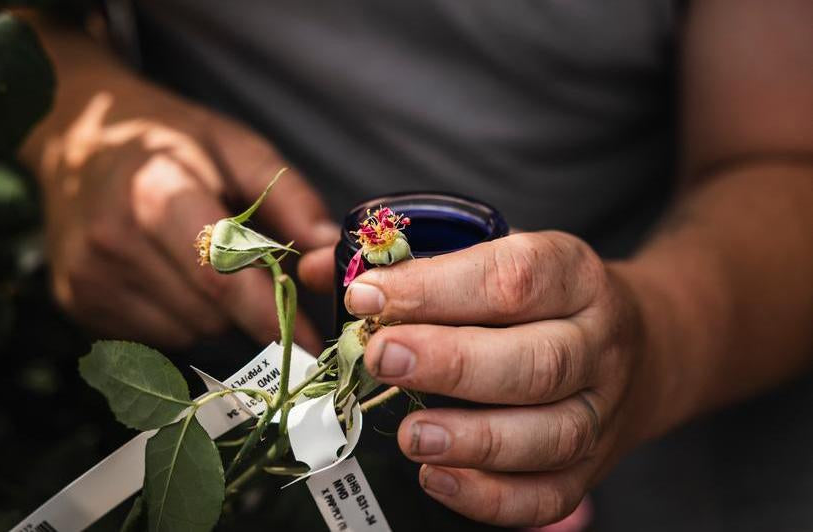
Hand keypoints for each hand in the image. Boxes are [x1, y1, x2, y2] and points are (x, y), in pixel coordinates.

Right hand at [28, 89, 335, 350]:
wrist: (77, 138)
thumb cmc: (170, 140)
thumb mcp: (236, 146)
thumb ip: (290, 197)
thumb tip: (328, 253)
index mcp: (156, 192)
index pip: (221, 276)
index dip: (271, 316)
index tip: (312, 346)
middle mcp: (114, 242)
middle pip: (212, 312)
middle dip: (246, 301)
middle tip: (247, 263)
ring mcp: (89, 277)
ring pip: (190, 331)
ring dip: (213, 310)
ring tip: (198, 258)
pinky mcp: (78, 302)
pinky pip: (158, 336)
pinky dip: (180, 315)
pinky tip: (167, 272)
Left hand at [341, 232, 657, 526]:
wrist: (645, 344)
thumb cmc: (547, 297)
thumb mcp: (500, 258)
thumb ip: (413, 264)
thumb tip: (321, 268)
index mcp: (574, 274)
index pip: (513, 278)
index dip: (435, 289)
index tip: (369, 296)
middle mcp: (598, 342)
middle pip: (536, 361)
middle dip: (451, 362)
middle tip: (381, 358)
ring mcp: (602, 410)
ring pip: (549, 434)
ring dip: (472, 439)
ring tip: (408, 434)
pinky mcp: (593, 465)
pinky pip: (549, 494)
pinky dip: (491, 497)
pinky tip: (436, 478)